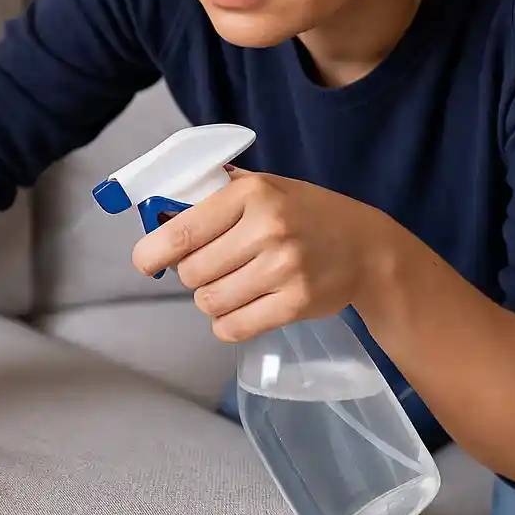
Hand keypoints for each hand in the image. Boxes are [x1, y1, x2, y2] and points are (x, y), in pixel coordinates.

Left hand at [131, 167, 395, 341]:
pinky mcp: (295, 303)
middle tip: (211, 268)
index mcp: (252, 193)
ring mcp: (283, 268)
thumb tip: (158, 209)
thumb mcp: (264, 187)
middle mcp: (268, 228)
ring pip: (209, 302)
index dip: (153, 252)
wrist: (367, 248)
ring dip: (211, 300)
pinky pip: (234, 327)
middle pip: (191, 272)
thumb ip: (214, 194)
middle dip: (192, 275)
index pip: (182, 231)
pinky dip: (227, 324)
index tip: (147, 261)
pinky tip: (240, 310)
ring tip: (232, 286)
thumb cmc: (305, 213)